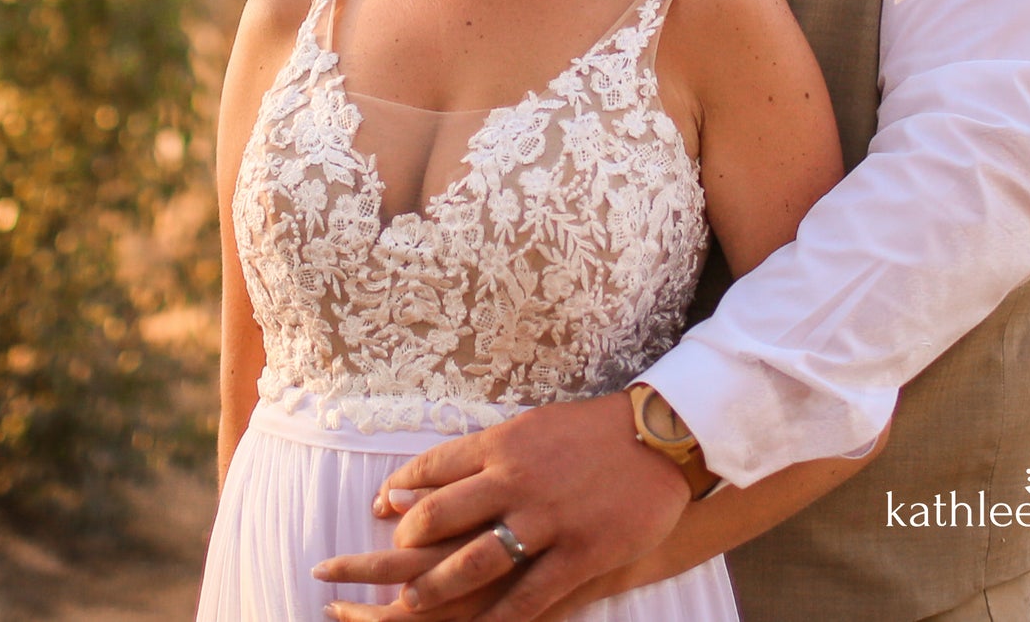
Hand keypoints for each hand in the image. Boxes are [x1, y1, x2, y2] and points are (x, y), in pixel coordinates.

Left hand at [320, 392, 690, 620]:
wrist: (659, 437)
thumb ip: (488, 451)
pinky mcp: (579, 554)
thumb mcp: (533, 426)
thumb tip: (440, 471)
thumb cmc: (592, 430)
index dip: (399, 491)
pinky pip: (527, 599)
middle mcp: (515, 480)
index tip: (379, 508)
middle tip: (369, 570)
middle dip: (395, 549)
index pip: (432, 469)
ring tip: (404, 606)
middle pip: (436, 518)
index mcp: (503, 443)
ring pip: (471, 564)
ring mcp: (546, 520)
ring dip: (429, 589)